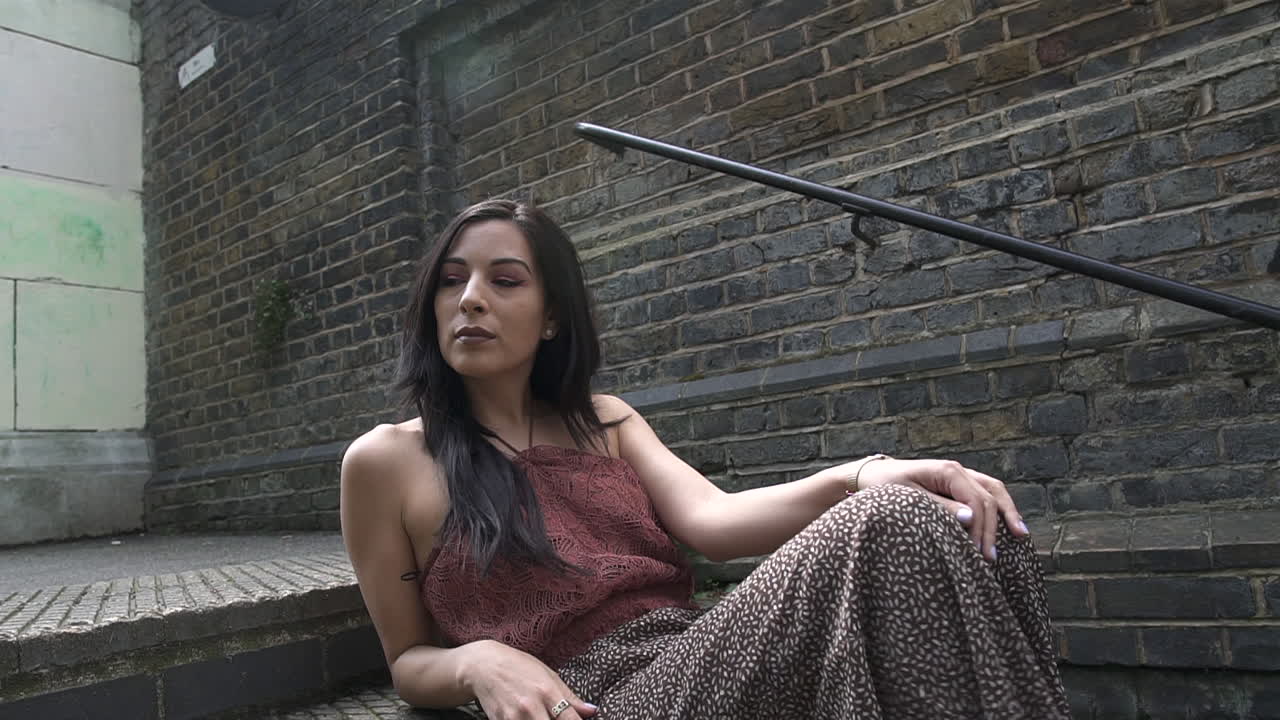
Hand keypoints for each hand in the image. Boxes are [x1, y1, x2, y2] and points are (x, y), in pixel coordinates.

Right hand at [461, 640, 597, 719]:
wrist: (484, 666)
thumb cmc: (519, 667)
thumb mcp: (548, 675)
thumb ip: (570, 696)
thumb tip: (592, 711)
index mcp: (547, 691)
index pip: (570, 719)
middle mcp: (532, 706)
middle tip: (556, 719)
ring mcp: (515, 717)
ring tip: (542, 716)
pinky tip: (527, 718)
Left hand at [852, 457, 1029, 561]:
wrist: (872, 475)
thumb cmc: (884, 487)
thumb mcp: (908, 499)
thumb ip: (939, 508)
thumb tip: (971, 518)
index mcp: (947, 471)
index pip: (976, 501)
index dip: (981, 528)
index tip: (979, 554)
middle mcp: (958, 470)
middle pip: (988, 498)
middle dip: (992, 528)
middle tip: (990, 559)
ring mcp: (960, 475)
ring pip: (994, 490)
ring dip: (1007, 512)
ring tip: (1021, 535)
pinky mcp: (957, 484)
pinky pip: (985, 493)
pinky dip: (998, 507)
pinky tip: (1008, 524)